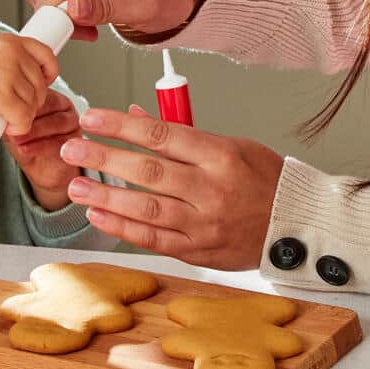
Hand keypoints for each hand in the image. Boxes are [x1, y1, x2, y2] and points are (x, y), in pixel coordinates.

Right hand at [0, 34, 57, 134]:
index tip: (37, 86)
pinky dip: (20, 127)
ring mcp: (9, 75)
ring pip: (33, 105)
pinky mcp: (2, 97)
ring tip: (5, 117)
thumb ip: (8, 58)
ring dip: (22, 117)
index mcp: (12, 42)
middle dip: (31, 103)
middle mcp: (14, 55)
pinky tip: (10, 128)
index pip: (47, 56)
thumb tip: (31, 79)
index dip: (48, 75)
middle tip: (13, 109)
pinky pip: (24, 118)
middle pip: (41, 87)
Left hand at [6, 89, 83, 210]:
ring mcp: (72, 121)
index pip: (37, 91)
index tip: (6, 110)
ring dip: (34, 131)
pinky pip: (60, 141)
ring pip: (56, 122)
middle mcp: (62, 105)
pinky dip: (40, 146)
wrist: (43, 168)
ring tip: (17, 139)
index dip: (21, 101)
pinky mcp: (76, 140)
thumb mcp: (12, 127)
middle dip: (27, 116)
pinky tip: (25, 149)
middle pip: (48, 105)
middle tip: (11, 126)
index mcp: (47, 95)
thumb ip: (8, 118)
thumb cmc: (28, 143)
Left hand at [57, 105, 284, 268]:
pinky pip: (154, 239)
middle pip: (149, 172)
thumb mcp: (232, 145)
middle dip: (105, 159)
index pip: (162, 135)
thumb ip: (182, 135)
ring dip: (107, 197)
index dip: (122, 126)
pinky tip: (99, 214)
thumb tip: (136, 117)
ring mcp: (205, 224)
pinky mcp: (199, 251)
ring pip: (147, 209)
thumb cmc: (266, 180)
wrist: (297, 226)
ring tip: (76, 185)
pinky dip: (124, 227)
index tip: (92, 117)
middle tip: (72, 149)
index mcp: (222, 156)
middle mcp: (212, 190)